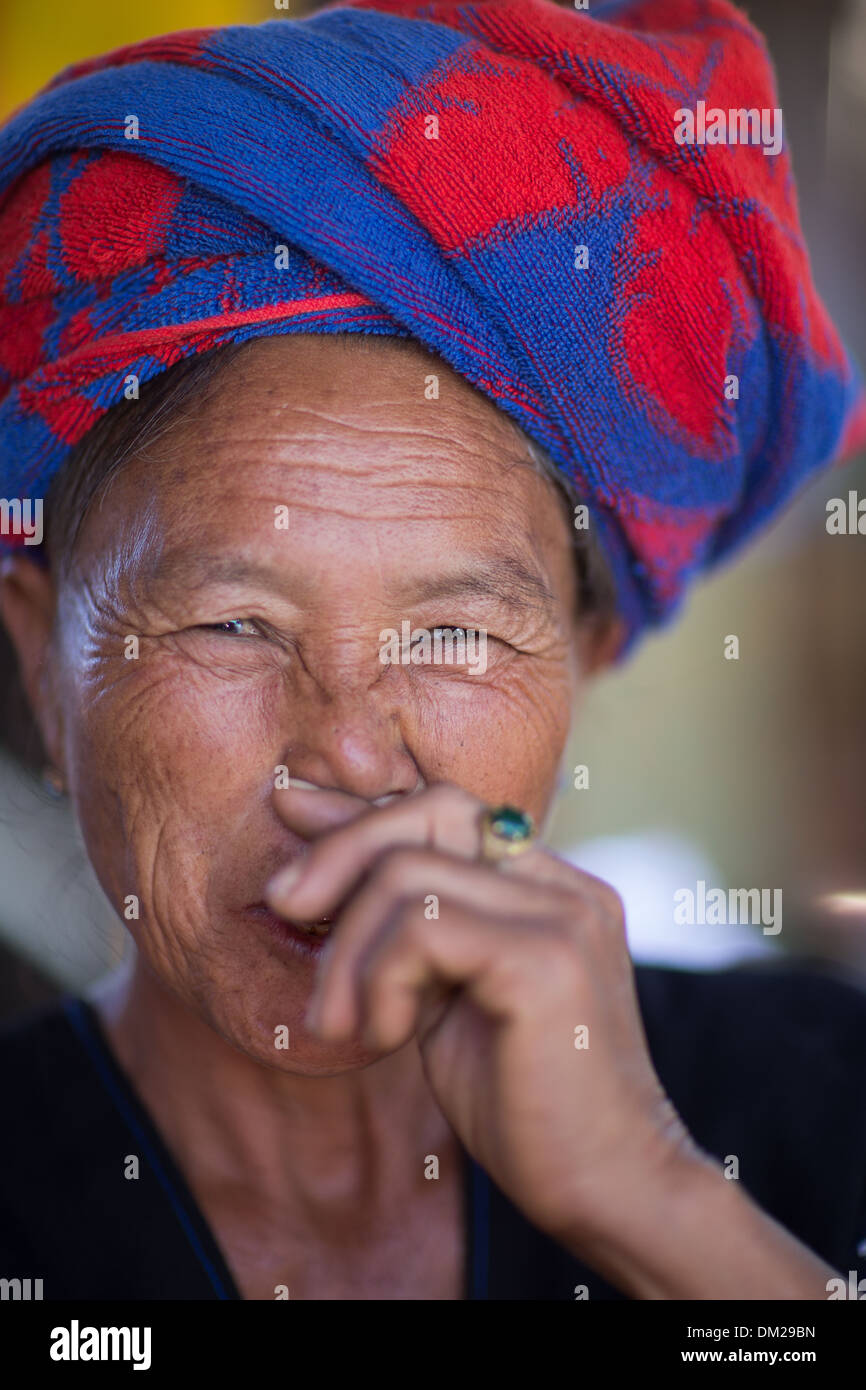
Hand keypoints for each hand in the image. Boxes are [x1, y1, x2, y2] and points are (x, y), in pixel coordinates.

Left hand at [265, 781, 693, 1247]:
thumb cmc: (523, 1105)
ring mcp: (563, 914)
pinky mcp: (546, 959)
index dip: (360, 811)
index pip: (445, 809)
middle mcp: (564, 885)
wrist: (608, 1191)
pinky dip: (378, 979)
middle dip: (338, 852)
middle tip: (284, 910)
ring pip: (408, 872)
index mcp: (548, 888)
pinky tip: (386, 1036)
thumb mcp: (446, 1000)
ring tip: (338, 1024)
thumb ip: (407, 935)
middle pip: (430, 811)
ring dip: (347, 951)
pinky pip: (422, 927)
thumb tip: (316, 880)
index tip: (288, 812)